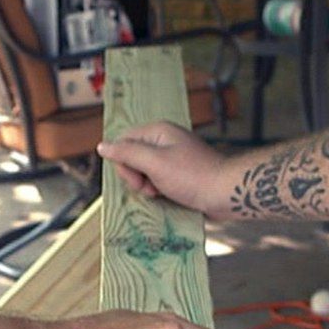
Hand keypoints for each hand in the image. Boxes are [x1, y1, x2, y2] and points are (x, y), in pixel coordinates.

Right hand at [98, 123, 235, 218]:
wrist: (226, 193)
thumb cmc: (193, 176)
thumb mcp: (155, 163)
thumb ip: (127, 153)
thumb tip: (102, 146)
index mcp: (158, 132)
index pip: (124, 142)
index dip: (123, 163)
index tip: (137, 179)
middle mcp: (164, 142)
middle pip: (132, 158)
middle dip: (136, 177)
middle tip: (150, 189)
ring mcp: (173, 159)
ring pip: (144, 172)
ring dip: (147, 187)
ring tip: (161, 194)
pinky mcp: (180, 175)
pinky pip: (158, 181)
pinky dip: (158, 191)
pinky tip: (166, 197)